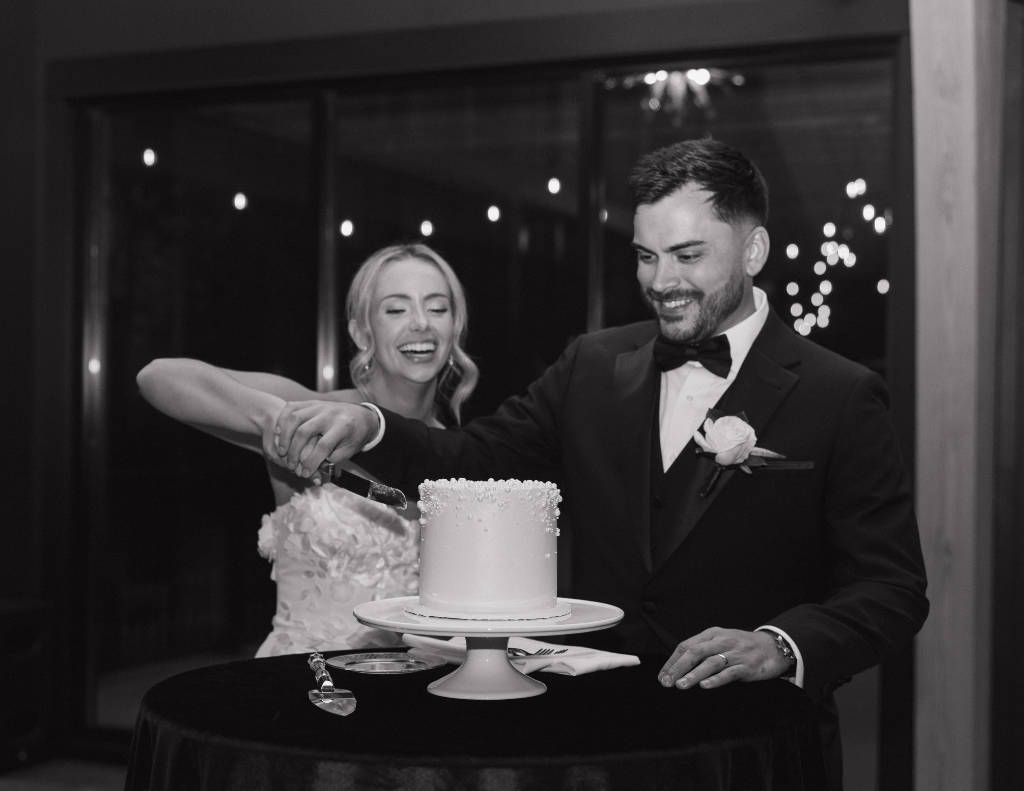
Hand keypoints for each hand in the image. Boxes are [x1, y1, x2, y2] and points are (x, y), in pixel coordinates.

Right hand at [271, 400, 378, 476]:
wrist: (362, 417)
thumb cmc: (354, 436)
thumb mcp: (348, 451)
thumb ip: (331, 461)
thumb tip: (312, 474)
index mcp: (344, 426)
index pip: (323, 446)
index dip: (312, 462)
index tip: (305, 474)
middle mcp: (330, 413)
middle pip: (305, 431)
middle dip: (294, 451)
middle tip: (291, 465)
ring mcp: (319, 405)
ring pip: (295, 418)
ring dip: (285, 436)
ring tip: (282, 452)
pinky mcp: (311, 402)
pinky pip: (291, 408)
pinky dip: (282, 421)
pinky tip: (279, 434)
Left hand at [657, 627, 787, 689]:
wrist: (773, 647)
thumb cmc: (742, 646)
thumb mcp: (721, 641)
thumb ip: (703, 649)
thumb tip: (678, 666)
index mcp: (712, 634)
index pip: (686, 646)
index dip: (672, 661)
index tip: (662, 676)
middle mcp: (722, 641)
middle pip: (695, 652)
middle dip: (679, 668)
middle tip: (667, 682)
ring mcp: (735, 654)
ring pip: (710, 663)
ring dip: (694, 675)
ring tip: (681, 685)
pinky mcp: (747, 666)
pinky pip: (729, 673)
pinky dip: (716, 680)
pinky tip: (705, 686)